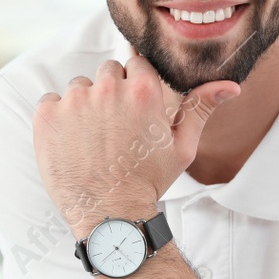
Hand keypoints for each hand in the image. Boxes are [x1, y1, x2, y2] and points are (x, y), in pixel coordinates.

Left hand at [34, 49, 238, 237]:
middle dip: (111, 94)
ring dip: (84, 105)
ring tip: (93, 140)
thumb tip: (231, 85)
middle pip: (107, 72)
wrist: (110, 215)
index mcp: (143, 90)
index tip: (133, 110)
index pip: (135, 63)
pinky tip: (71, 143)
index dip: (135, 87)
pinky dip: (58, 119)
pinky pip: (50, 103)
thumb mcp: (183, 147)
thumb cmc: (149, 182)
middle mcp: (108, 88)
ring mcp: (74, 101)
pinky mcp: (47, 116)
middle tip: (114, 129)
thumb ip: (201, 108)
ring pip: (79, 87)